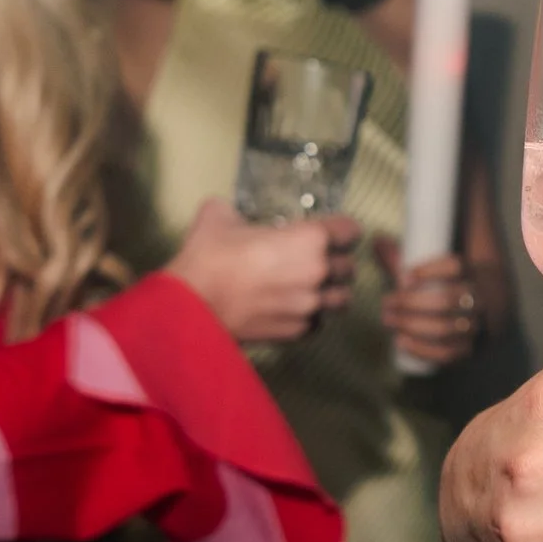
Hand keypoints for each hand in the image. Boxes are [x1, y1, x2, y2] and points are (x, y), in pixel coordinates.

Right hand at [168, 198, 359, 342]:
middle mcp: (318, 272)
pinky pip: (316, 322)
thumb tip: (228, 211)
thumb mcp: (219, 216)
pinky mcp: (297, 331)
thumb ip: (235, 211)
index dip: (342, 229)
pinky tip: (289, 308)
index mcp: (310, 238)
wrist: (192, 305)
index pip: (350, 230)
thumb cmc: (208, 257)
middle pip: (348, 267)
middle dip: (335, 262)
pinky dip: (308, 316)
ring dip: (329, 292)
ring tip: (309, 287)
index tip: (334, 231)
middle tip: (315, 260)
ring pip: (340, 299)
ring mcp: (310, 305)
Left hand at [374, 240, 481, 368]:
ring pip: (447, 328)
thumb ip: (403, 257)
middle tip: (386, 303)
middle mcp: (479, 299)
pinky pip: (449, 353)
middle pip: (447, 300)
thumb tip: (376, 240)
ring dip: (412, 325)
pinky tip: (402, 342)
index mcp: (473, 273)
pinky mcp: (469, 349)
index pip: (457, 266)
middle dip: (411, 303)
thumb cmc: (446, 287)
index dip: (430, 270)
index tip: (404, 276)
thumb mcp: (429, 270)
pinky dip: (423, 349)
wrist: (481, 316)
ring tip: (388, 320)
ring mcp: (476, 326)